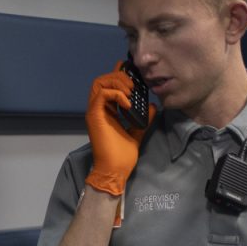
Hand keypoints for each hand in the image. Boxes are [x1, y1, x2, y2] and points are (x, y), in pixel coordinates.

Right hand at [84, 62, 155, 223]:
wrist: (115, 170)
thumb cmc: (122, 155)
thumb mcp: (137, 131)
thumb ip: (143, 118)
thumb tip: (152, 106)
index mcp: (106, 110)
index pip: (108, 84)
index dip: (119, 75)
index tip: (135, 76)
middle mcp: (97, 108)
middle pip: (102, 79)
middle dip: (120, 77)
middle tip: (135, 87)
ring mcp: (94, 112)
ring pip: (99, 83)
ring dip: (117, 83)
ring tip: (131, 93)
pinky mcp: (94, 116)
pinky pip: (102, 95)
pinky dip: (116, 94)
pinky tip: (128, 104)